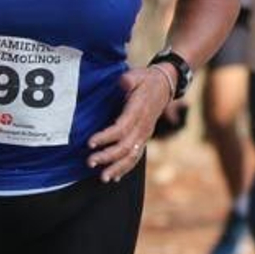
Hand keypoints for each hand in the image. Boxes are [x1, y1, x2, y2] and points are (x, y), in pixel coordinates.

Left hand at [87, 65, 174, 181]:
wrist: (164, 86)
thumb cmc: (146, 80)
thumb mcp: (137, 75)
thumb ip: (129, 80)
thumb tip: (123, 83)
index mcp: (139, 111)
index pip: (121, 128)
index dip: (106, 137)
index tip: (90, 143)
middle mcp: (143, 127)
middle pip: (125, 147)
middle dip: (107, 157)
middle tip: (90, 162)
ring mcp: (145, 134)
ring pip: (132, 156)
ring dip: (117, 168)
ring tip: (103, 177)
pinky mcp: (144, 138)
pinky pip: (136, 157)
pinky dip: (126, 168)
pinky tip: (115, 177)